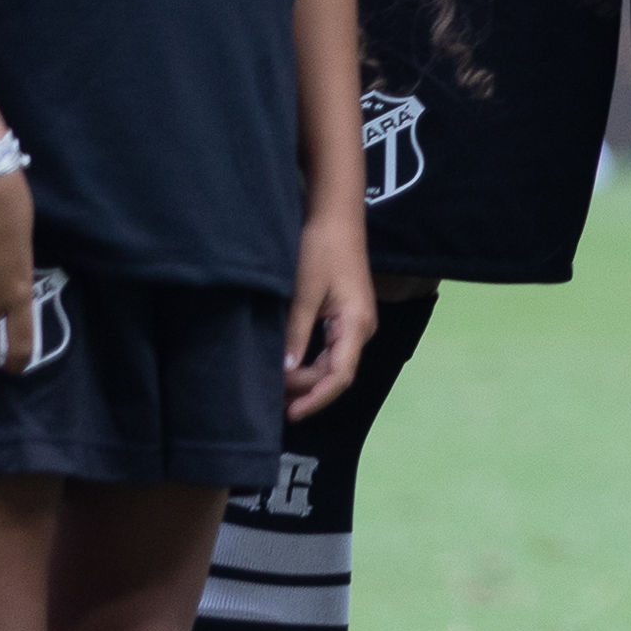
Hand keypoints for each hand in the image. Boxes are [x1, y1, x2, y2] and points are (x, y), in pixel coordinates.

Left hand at [284, 198, 374, 418]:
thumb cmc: (321, 250)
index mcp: (356, 325)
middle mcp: (361, 330)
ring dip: (305, 378)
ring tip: (274, 389)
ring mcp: (354, 324)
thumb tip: (285, 373)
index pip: (340, 376)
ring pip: (331, 363)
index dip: (316, 398)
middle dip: (305, 389)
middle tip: (269, 398)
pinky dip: (307, 363)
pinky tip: (286, 368)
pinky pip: (328, 350)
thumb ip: (295, 334)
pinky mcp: (344, 317)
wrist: (335, 216)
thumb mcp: (303, 293)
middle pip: (336, 373)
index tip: (290, 413)